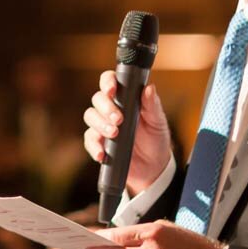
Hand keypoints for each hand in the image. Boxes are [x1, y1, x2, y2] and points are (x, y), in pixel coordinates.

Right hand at [82, 73, 172, 193]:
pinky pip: (89, 140)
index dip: (107, 82)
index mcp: (124, 98)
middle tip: (119, 119)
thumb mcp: (157, 121)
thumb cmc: (155, 138)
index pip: (110, 82)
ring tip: (114, 133)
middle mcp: (110, 109)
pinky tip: (102, 153)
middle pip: (97, 99)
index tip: (112, 90)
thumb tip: (149, 87)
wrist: (153, 166)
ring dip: (100, 124)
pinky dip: (94, 146)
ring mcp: (102, 125)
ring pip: (90, 116)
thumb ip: (152, 105)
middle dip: (106, 108)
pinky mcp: (99, 143)